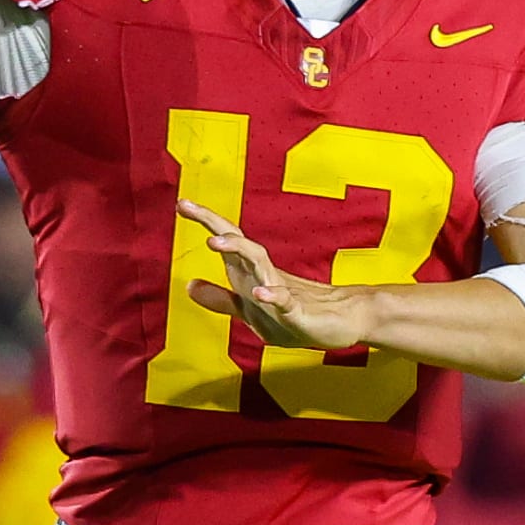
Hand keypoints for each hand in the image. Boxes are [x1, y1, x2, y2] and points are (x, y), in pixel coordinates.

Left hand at [179, 199, 366, 350]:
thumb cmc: (297, 314)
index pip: (227, 242)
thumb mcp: (250, 312)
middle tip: (187, 205)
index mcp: (252, 274)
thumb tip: (190, 286)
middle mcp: (265, 275)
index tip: (182, 203)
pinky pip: (285, 302)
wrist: (343, 321)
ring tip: (214, 242)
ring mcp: (283, 292)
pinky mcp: (300, 313)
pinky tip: (259, 293)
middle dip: (214, 225)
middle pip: (239, 243)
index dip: (206, 222)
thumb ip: (220, 300)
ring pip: (259, 265)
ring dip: (238, 251)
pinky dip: (272, 296)